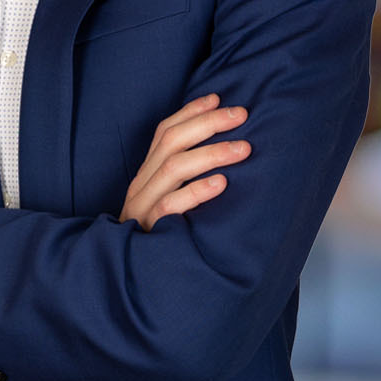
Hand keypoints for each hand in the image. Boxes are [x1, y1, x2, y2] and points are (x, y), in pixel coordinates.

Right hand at [119, 93, 251, 230]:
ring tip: (243, 149)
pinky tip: (221, 183)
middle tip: (242, 115)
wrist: (137, 283)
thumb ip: (188, 178)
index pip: (164, 132)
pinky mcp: (150, 232)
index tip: (218, 96)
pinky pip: (171, 206)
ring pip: (172, 168)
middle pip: (170, 142)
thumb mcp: (173, 202)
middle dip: (208, 123)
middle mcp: (141, 187)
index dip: (190, 111)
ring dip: (211, 153)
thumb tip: (229, 147)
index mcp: (147, 175)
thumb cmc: (166, 238)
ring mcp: (143, 209)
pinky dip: (197, 191)